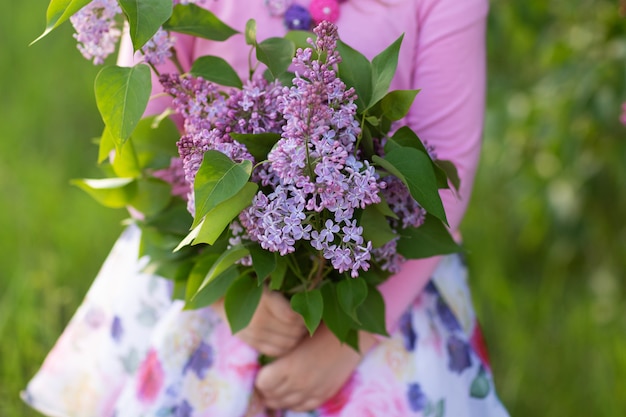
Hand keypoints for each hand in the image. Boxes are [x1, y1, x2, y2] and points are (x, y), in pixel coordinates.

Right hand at [214, 288, 306, 356]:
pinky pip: (276, 351)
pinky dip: (286, 347)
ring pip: (287, 344)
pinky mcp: (251, 343)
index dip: (305, 315)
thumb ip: (285, 293)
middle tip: (306, 322)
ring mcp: (254, 334)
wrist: (222, 298)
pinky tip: (288, 339)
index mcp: (265, 300)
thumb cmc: (251, 286)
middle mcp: (259, 320)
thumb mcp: (268, 283)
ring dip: (297, 338)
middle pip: (293, 332)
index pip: (293, 317)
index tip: (307, 311)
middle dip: (303, 328)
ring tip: (298, 330)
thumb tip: (309, 298)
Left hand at [254, 324, 377, 411]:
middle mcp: (299, 383)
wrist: (350, 336)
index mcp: (289, 366)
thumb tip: (263, 368)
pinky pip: (302, 407)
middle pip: (270, 396)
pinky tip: (293, 393)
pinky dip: (294, 402)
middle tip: (268, 381)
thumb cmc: (320, 331)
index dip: (260, 377)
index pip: (262, 383)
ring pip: (284, 404)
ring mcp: (312, 392)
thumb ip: (279, 356)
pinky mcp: (324, 395)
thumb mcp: (295, 340)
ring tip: (278, 388)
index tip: (263, 371)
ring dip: (278, 398)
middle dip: (266, 390)